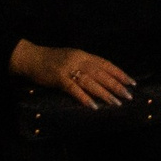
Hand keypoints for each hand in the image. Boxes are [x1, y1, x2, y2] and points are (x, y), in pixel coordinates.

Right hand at [9, 40, 134, 108]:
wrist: (30, 58)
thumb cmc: (50, 59)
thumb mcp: (70, 57)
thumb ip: (84, 64)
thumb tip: (101, 76)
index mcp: (82, 54)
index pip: (105, 64)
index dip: (119, 73)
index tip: (131, 82)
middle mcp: (78, 60)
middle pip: (101, 73)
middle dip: (116, 85)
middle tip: (128, 95)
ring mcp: (68, 69)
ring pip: (91, 82)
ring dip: (104, 93)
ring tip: (116, 103)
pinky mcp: (58, 78)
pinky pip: (74, 89)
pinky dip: (84, 98)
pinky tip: (93, 106)